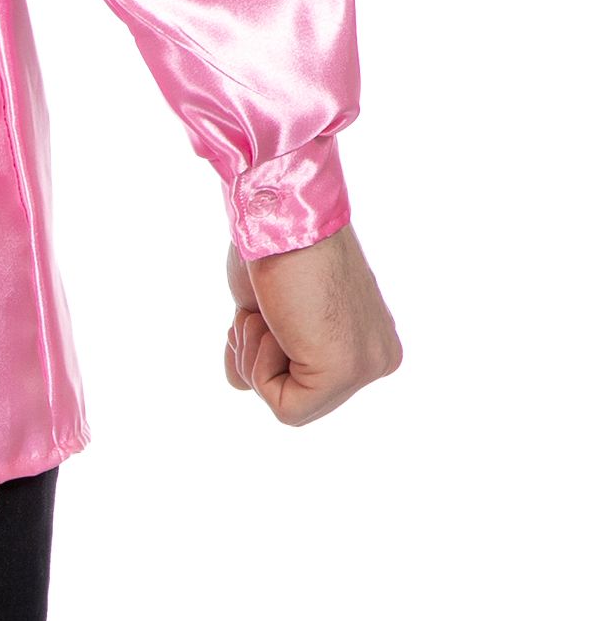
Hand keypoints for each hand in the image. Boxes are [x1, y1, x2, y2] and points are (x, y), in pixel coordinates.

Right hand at [224, 220, 400, 424]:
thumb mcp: (267, 306)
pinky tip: (274, 322)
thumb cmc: (269, 245)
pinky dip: (258, 368)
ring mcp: (367, 366)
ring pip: (288, 406)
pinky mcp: (344, 370)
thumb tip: (241, 381)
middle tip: (265, 309)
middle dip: (258, 354)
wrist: (278, 212)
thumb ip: (268, 345)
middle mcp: (378, 357)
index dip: (262, 349)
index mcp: (369, 340)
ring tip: (271, 308)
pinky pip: (285, 408)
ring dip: (255, 355)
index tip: (264, 307)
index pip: (303, 382)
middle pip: (296, 398)